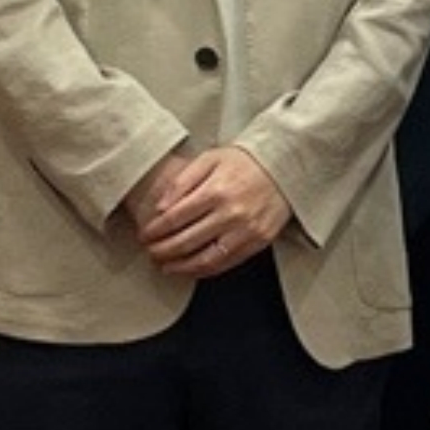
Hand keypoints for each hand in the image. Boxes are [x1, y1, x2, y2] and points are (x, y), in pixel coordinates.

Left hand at [133, 143, 292, 275]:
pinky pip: (227, 263)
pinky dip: (205, 270)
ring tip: (165, 266)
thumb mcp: (209, 159)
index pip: (174, 218)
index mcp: (215, 190)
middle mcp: (230, 213)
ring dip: (180, 267)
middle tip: (150, 252)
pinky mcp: (259, 242)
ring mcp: (246, 230)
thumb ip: (182, 181)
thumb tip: (160, 207)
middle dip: (162, 250)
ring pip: (205, 259)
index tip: (145, 235)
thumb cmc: (245, 161)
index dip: (155, 230)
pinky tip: (191, 269)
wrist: (284, 166)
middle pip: (186, 241)